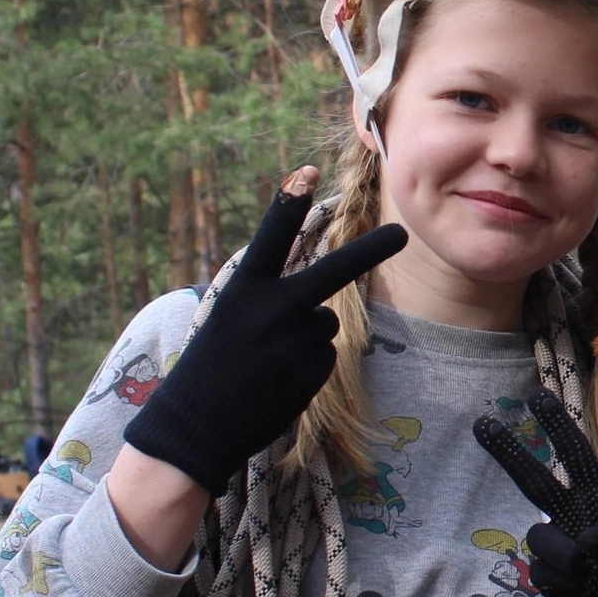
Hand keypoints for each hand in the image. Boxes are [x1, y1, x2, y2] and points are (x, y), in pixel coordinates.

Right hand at [122, 174, 405, 495]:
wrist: (195, 425)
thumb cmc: (212, 364)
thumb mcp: (229, 317)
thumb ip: (270, 299)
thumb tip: (326, 305)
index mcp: (242, 289)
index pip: (269, 238)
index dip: (287, 204)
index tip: (305, 171)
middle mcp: (271, 310)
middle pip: (333, 271)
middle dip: (371, 250)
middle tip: (402, 234)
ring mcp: (295, 343)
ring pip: (325, 322)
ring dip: (307, 335)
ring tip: (268, 360)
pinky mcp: (312, 373)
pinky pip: (325, 354)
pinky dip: (307, 364)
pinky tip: (277, 381)